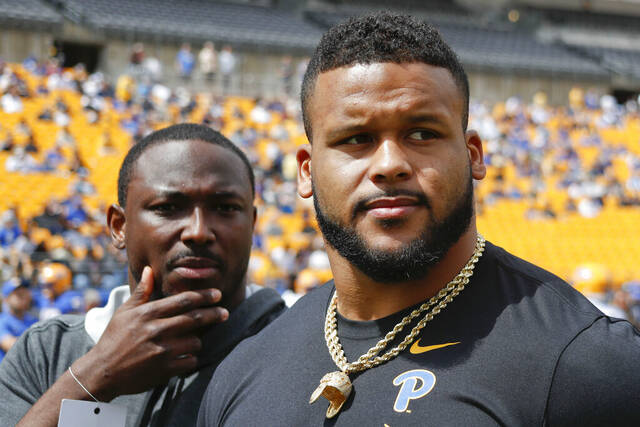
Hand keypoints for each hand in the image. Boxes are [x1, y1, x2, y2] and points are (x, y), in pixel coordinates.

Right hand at [71, 266, 227, 400]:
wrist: (103, 372)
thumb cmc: (114, 338)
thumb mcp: (124, 312)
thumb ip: (141, 292)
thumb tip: (150, 270)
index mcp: (148, 314)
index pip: (183, 300)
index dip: (203, 296)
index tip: (217, 294)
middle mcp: (156, 330)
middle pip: (195, 318)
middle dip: (213, 314)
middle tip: (225, 312)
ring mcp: (162, 351)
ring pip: (195, 341)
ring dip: (198, 339)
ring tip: (193, 339)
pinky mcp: (165, 370)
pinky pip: (190, 361)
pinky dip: (191, 358)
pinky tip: (186, 356)